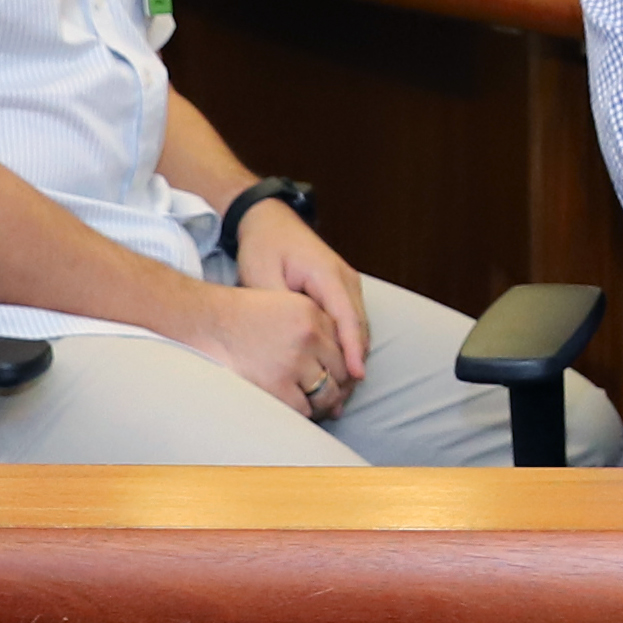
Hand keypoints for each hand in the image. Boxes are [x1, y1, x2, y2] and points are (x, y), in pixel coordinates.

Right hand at [185, 282, 343, 416]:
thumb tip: (345, 365)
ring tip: (314, 407)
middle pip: (341, 371)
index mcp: (313, 313)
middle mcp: (309, 335)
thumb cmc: (242, 319)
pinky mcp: (278, 385)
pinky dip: (302, 412)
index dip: (345, 367)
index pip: (345, 346)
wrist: (206, 323)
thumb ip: (316, 327)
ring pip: (326, 393)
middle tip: (332, 400)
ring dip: (322, 404)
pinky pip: (304, 408)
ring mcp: (294, 361)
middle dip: (338, 388)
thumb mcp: (285, 307)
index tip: (340, 379)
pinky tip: (293, 409)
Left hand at [227, 198, 370, 396]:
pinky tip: (339, 371)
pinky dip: (348, 347)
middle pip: (359, 327)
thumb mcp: (262, 277)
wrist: (269, 222)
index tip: (355, 376)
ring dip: (353, 359)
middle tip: (341, 401)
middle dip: (354, 364)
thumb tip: (292, 344)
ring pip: (358, 328)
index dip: (352, 349)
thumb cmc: (264, 248)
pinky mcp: (343, 290)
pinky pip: (351, 322)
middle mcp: (346, 279)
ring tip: (340, 395)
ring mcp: (348, 283)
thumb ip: (280, 310)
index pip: (347, 317)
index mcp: (327, 274)